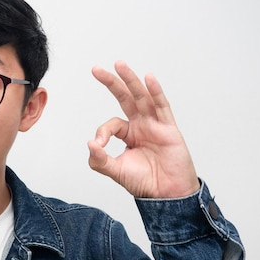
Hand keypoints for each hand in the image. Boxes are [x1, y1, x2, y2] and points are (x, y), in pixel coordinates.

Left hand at [87, 60, 199, 198]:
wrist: (166, 194)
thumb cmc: (144, 182)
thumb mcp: (115, 171)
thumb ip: (99, 160)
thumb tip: (90, 144)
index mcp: (129, 134)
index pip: (112, 123)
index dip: (102, 132)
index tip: (99, 146)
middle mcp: (142, 125)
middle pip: (125, 98)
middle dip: (111, 83)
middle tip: (96, 69)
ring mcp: (155, 124)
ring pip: (142, 97)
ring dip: (131, 80)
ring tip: (119, 64)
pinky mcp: (169, 128)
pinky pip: (162, 106)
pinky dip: (156, 92)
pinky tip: (148, 78)